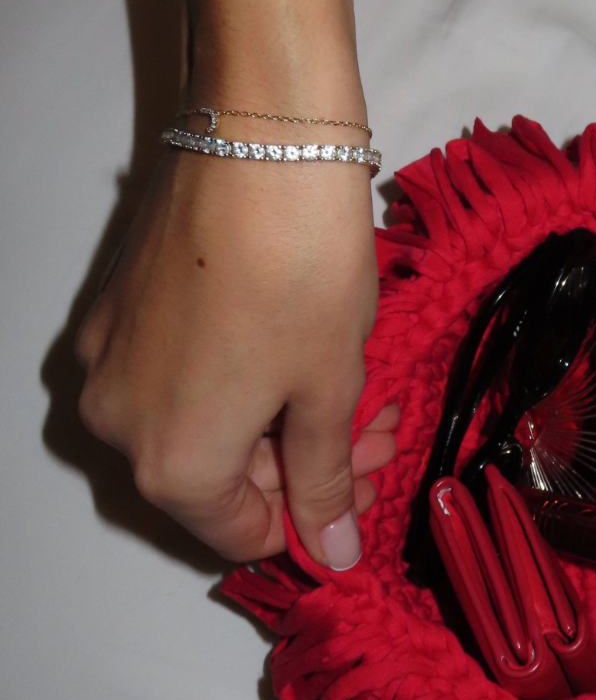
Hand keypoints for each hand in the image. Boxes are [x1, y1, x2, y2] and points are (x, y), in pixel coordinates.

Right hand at [76, 141, 391, 568]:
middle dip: (310, 462)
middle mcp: (119, 423)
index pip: (242, 534)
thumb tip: (334, 557)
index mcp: (171, 463)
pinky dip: (247, 380)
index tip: (365, 483)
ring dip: (288, 419)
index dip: (312, 519)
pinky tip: (306, 354)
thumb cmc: (303, 278)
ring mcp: (110, 361)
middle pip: (225, 479)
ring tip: (363, 389)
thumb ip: (324, 483)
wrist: (259, 143)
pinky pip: (184, 376)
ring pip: (208, 424)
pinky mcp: (118, 311)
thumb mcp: (327, 393)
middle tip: (381, 429)